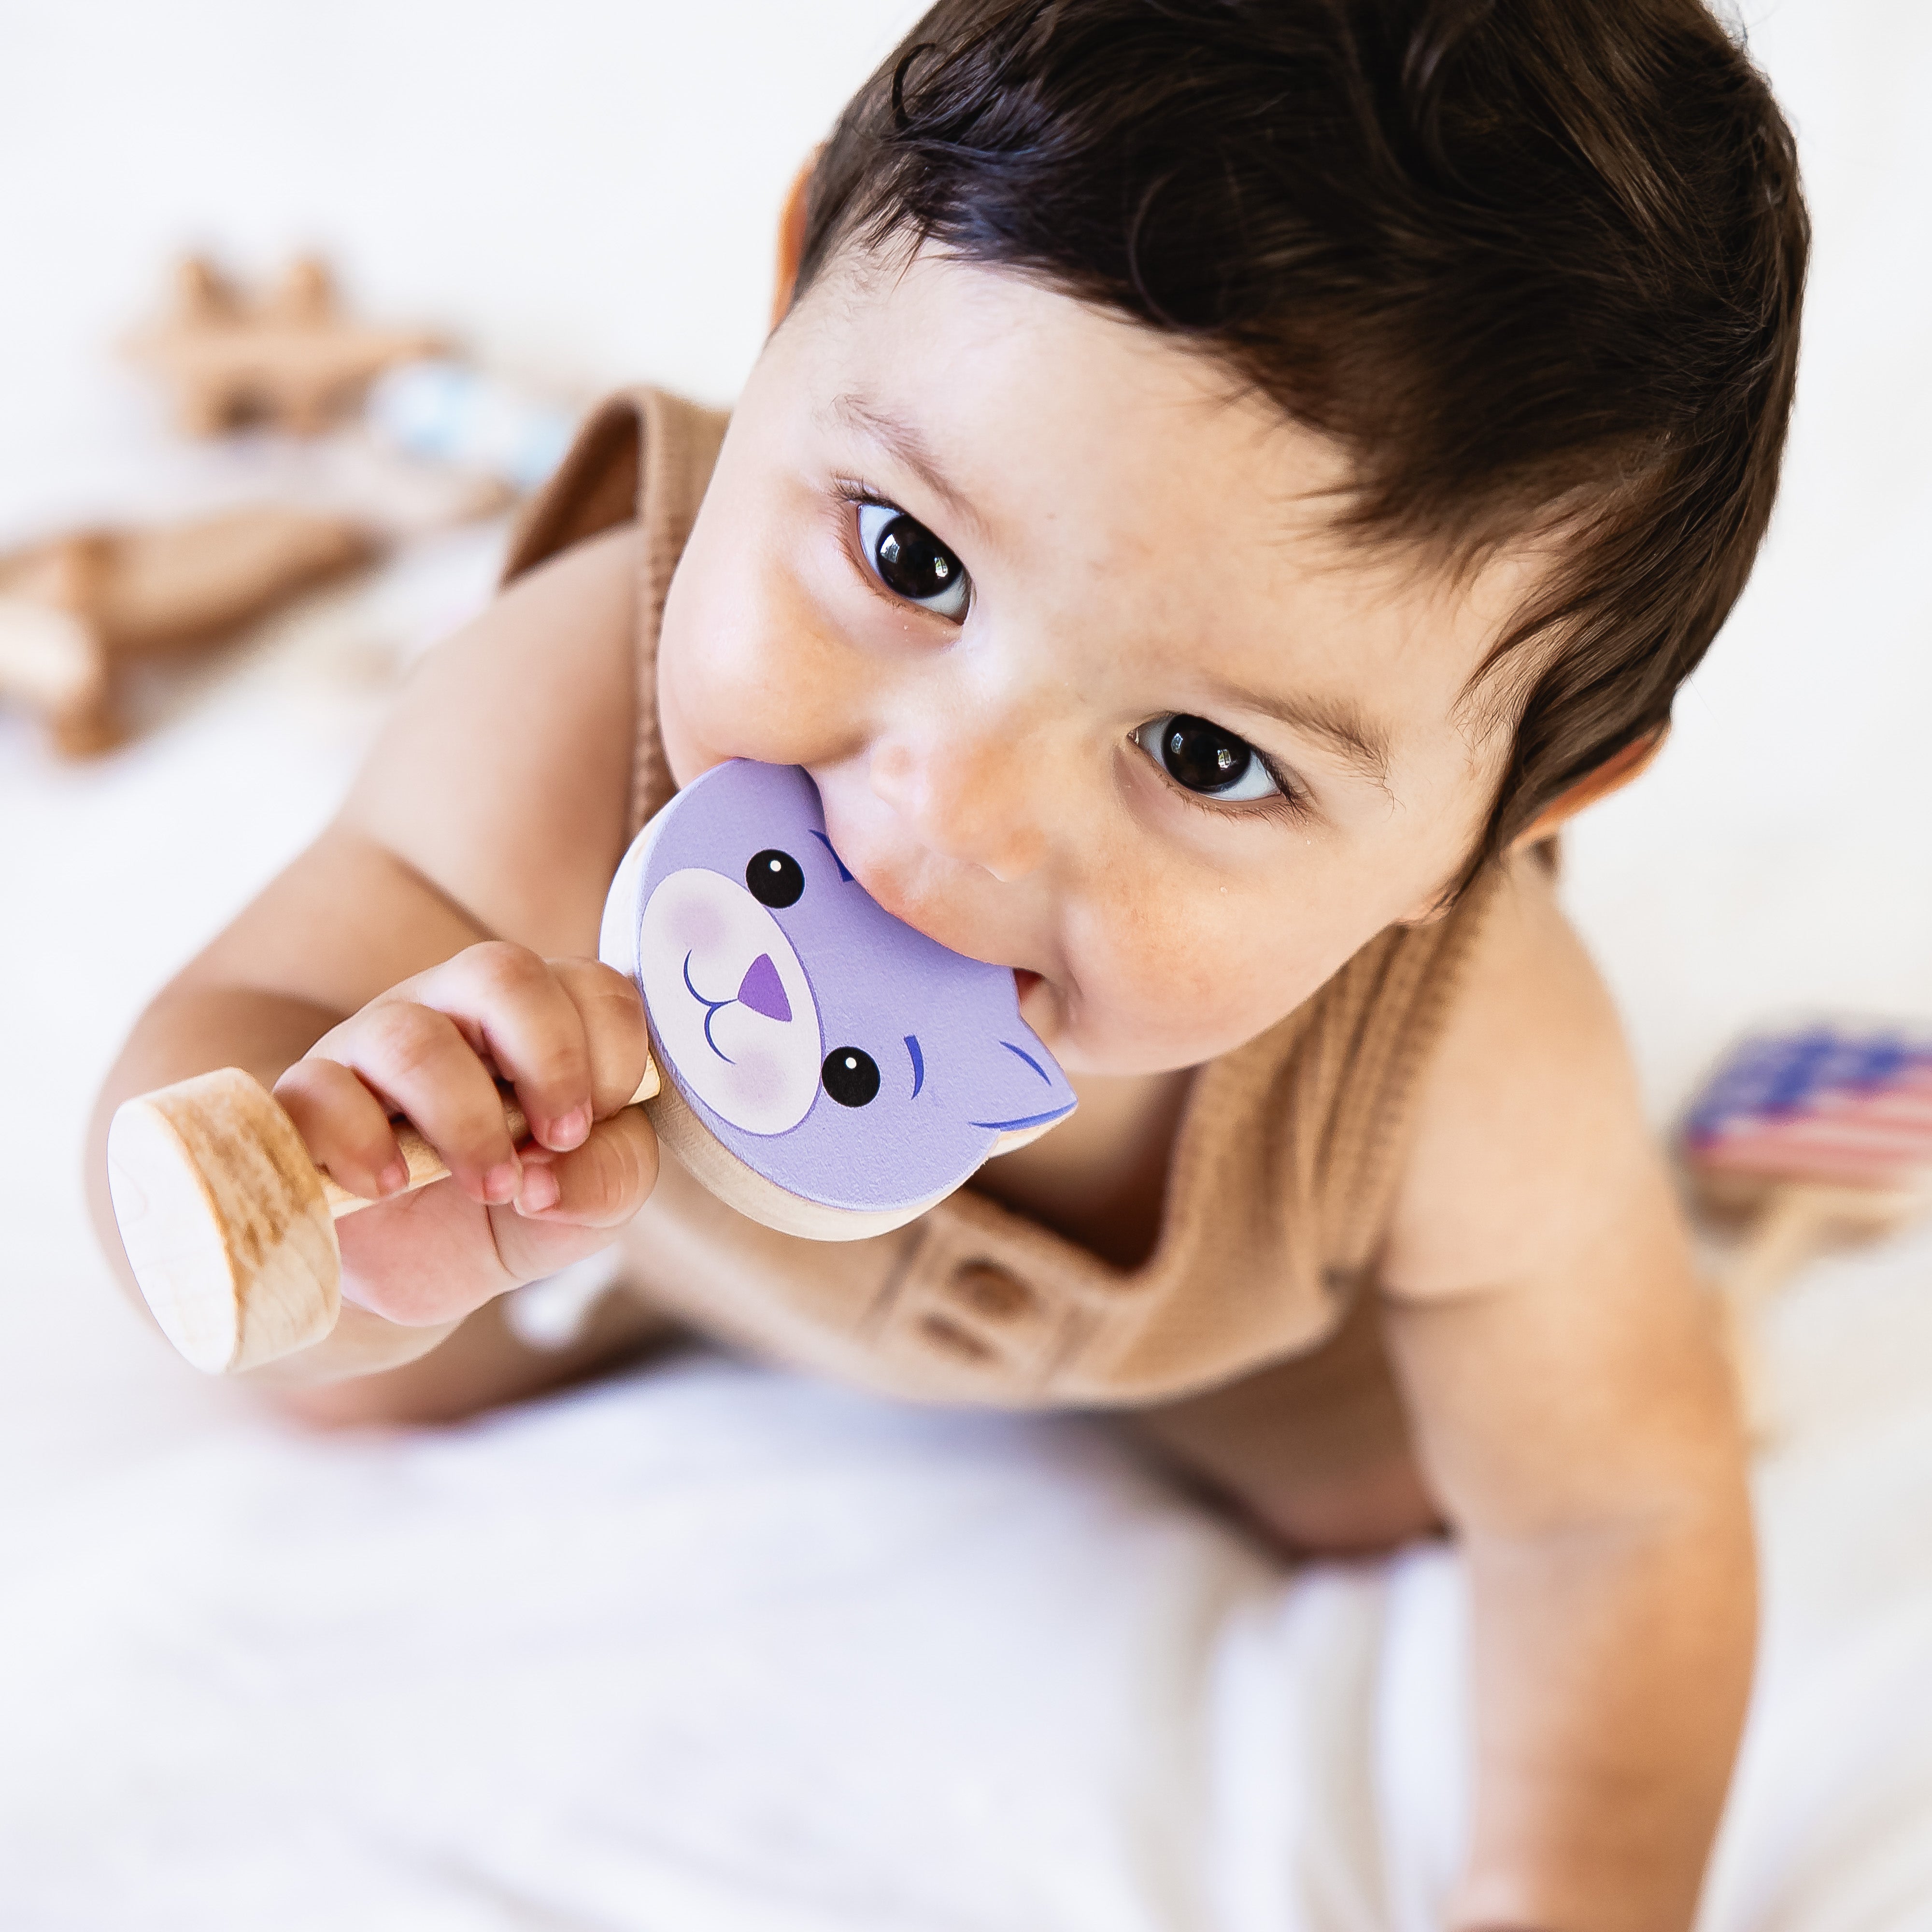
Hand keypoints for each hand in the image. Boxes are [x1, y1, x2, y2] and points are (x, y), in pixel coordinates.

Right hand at [273, 944, 657, 1327]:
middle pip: (500, 973)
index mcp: (538, 1018)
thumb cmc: (523, 1205)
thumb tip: (548, 1179)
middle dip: (549, 1059)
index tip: (599, 1125)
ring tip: (492, 1186)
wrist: (428, 1274)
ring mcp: (374, 1047)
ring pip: (410, 1036)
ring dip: (466, 1119)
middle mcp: (455, 1012)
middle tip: (559, 1138)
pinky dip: (360, 1142)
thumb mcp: (594, 1201)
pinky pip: (316, 1090)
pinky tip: (390, 1185)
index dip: (613, 1052)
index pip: (589, 984)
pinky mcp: (308, 1102)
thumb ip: (609, 1177)